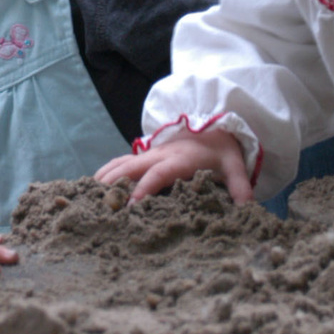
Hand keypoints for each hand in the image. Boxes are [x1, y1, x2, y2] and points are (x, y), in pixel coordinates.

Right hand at [95, 129, 253, 204]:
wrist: (214, 126)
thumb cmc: (221, 150)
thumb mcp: (234, 165)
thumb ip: (239, 185)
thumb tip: (246, 207)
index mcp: (180, 159)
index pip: (158, 173)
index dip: (144, 188)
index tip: (131, 206)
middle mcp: (160, 154)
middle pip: (130, 166)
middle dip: (113, 183)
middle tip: (97, 204)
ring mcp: (150, 153)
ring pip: (121, 162)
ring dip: (105, 177)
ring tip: (87, 196)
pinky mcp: (146, 155)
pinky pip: (121, 161)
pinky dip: (107, 172)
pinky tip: (94, 186)